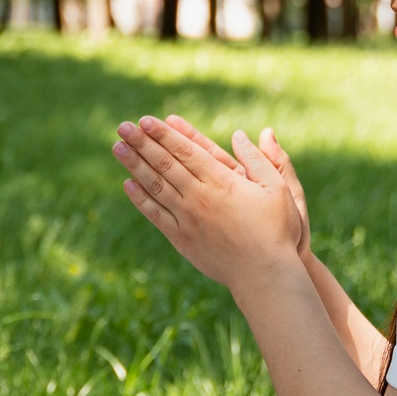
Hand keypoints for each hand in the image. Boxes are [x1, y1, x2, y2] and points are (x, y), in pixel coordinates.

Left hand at [112, 116, 302, 291]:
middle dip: (142, 143)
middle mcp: (199, 197)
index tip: (146, 120)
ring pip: (155, 186)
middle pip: (165, 164)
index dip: (164, 134)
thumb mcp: (278, 188)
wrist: (263, 274)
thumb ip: (258, 160)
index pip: (186, 151)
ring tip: (117, 147)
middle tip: (122, 126)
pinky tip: (128, 184)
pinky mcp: (182, 239)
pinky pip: (156, 215)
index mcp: (222, 181)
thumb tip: (240, 135)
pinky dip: (140, 199)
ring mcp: (187, 219)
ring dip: (135, 166)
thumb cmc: (276, 231)